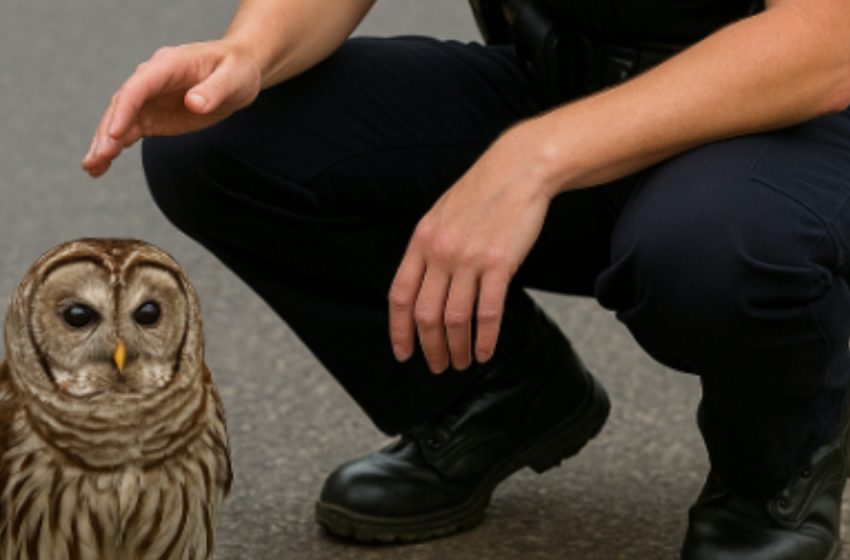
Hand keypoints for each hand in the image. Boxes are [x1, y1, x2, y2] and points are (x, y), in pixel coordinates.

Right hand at [82, 39, 261, 176]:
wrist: (238, 71)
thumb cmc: (237, 69)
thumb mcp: (233, 77)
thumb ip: (214, 90)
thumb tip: (194, 104)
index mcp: (168, 65)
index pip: (138, 87)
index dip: (125, 110)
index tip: (116, 134)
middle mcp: (152, 80)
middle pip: (122, 104)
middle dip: (108, 131)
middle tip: (97, 158)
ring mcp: (150, 99)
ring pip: (120, 120)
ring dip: (105, 143)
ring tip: (92, 167)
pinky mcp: (154, 116)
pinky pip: (129, 131)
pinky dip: (115, 147)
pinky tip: (101, 165)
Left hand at [388, 123, 556, 372]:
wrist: (518, 170)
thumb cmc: (481, 194)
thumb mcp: (440, 215)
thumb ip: (428, 248)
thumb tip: (422, 286)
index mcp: (421, 241)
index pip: (400, 295)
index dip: (399, 330)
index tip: (402, 353)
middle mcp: (440, 252)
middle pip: (425, 314)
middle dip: (429, 347)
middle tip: (437, 366)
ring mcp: (469, 259)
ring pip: (455, 318)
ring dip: (457, 348)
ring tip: (462, 363)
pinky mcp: (500, 264)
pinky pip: (488, 312)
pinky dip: (485, 338)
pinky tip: (485, 352)